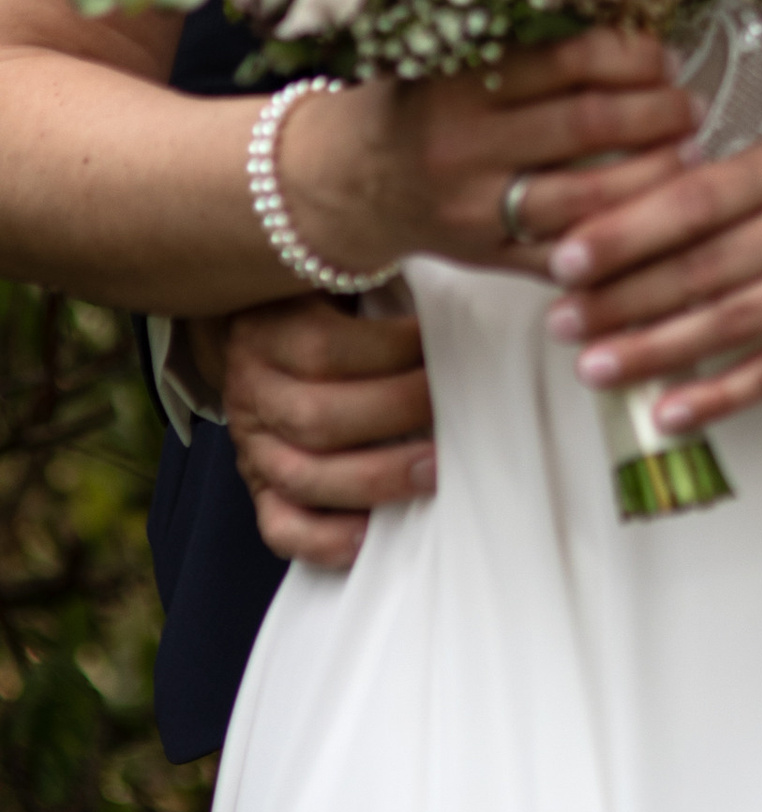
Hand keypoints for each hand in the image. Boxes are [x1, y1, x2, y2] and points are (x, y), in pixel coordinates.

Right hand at [221, 291, 435, 571]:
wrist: (261, 325)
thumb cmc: (328, 297)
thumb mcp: (340, 271)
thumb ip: (382, 277)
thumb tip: (454, 287)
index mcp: (271, 329)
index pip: (326, 349)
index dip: (395, 351)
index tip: (453, 344)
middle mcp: (252, 388)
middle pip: (317, 417)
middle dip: (396, 416)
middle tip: (458, 412)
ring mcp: (251, 444)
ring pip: (302, 475)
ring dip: (375, 479)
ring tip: (436, 471)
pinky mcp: (258, 488)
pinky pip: (280, 526)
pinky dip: (323, 540)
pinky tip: (371, 538)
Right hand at [279, 27, 702, 282]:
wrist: (346, 183)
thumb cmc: (420, 109)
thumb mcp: (454, 60)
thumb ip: (527, 49)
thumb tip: (631, 32)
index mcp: (462, 82)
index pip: (570, 58)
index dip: (633, 56)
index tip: (665, 57)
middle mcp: (466, 145)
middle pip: (588, 125)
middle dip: (658, 114)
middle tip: (691, 107)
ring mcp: (476, 209)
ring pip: (586, 198)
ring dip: (655, 177)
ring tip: (691, 158)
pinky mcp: (486, 258)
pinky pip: (567, 258)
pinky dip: (620, 243)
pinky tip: (659, 223)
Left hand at [543, 114, 761, 433]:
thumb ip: (727, 189)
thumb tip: (628, 220)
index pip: (695, 199)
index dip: (626, 231)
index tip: (565, 257)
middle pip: (703, 267)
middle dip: (622, 299)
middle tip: (559, 323)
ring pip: (732, 322)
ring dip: (656, 350)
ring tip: (594, 367)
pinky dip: (722, 395)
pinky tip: (671, 410)